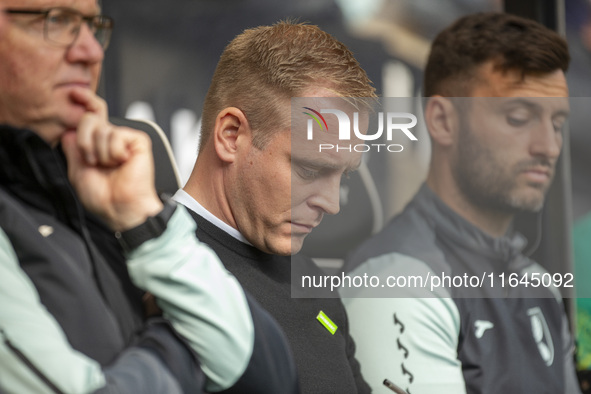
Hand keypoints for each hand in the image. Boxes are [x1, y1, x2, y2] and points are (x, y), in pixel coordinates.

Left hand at [61, 88, 162, 230]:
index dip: (83, 101)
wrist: (120, 208)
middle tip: (92, 161)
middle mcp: (111, 138)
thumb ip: (72, 147)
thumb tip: (69, 128)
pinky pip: (116, 136)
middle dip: (84, 142)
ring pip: (101, 129)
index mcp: (96, 143)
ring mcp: (125, 138)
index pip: (89, 116)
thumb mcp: (76, 170)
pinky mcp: (138, 140)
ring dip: (99, 153)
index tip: (74, 93)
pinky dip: (114, 153)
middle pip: (89, 118)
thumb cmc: (102, 196)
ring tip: (108, 166)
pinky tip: (122, 163)